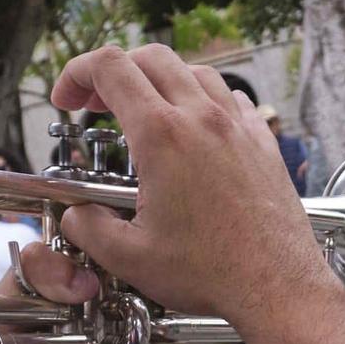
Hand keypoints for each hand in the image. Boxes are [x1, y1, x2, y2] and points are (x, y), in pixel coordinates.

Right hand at [49, 45, 342, 332]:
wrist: (277, 286)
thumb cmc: (213, 272)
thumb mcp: (129, 257)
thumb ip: (88, 228)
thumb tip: (76, 216)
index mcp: (162, 137)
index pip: (109, 68)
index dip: (76, 73)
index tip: (67, 97)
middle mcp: (202, 119)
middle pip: (150, 57)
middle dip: (114, 71)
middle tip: (97, 103)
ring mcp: (237, 127)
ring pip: (194, 71)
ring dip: (160, 80)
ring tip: (145, 110)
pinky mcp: (262, 143)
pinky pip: (233, 98)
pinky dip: (205, 99)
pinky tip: (198, 124)